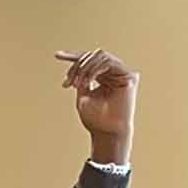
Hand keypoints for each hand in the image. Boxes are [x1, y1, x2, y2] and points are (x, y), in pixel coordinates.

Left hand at [55, 49, 136, 164]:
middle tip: (68, 83)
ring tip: (78, 85)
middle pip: (92, 56)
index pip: (89, 60)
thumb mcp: (82, 94)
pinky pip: (108, 62)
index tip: (58, 55)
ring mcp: (122, 73)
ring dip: (85, 69)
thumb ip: (82, 78)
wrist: (106, 132)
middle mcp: (113, 73)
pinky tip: (88, 82)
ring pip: (100, 56)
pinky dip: (94, 69)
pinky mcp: (129, 76)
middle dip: (77, 66)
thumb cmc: (95, 118)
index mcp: (103, 76)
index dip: (73, 56)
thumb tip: (77, 65)